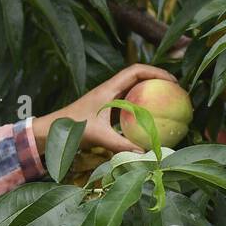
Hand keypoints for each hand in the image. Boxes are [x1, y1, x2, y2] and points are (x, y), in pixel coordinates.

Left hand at [30, 64, 179, 157]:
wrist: (50, 131)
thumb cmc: (71, 130)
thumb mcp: (98, 137)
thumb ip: (121, 145)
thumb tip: (145, 154)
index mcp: (108, 89)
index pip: (136, 70)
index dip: (156, 72)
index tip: (172, 82)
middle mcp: (108, 91)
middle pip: (137, 77)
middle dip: (157, 80)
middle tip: (175, 92)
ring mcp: (106, 99)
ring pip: (132, 90)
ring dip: (148, 92)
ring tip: (167, 103)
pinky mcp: (103, 110)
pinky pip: (126, 104)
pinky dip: (139, 107)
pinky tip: (148, 121)